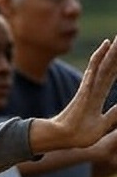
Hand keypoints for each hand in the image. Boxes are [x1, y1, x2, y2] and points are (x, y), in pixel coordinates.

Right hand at [30, 37, 116, 152]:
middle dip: (115, 53)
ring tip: (116, 38)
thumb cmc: (81, 134)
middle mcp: (94, 88)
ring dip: (110, 51)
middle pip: (108, 67)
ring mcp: (89, 88)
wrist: (65, 138)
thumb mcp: (102, 124)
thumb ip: (113, 115)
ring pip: (102, 65)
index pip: (110, 75)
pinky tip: (104, 46)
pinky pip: (93, 71)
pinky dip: (98, 58)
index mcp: (98, 96)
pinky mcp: (85, 90)